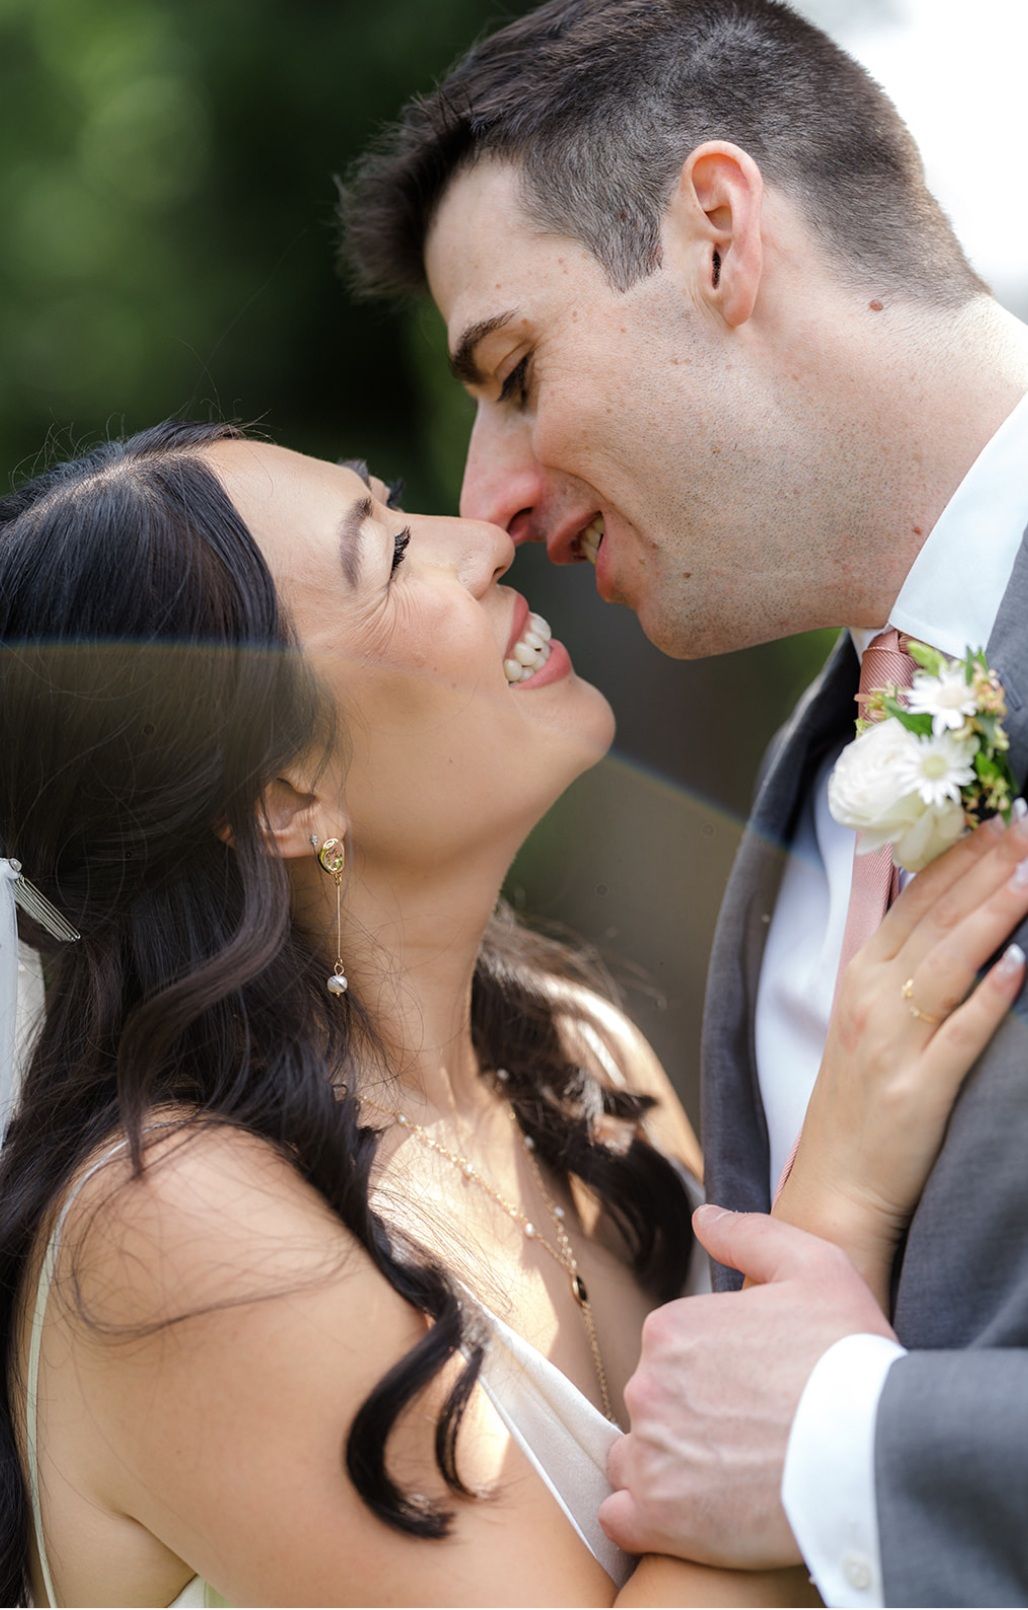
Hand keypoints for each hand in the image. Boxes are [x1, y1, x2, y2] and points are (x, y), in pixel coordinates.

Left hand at [600, 1207, 892, 1568]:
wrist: (876, 1450)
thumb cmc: (850, 1356)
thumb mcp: (814, 1266)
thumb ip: (750, 1235)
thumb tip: (703, 1218)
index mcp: (672, 1328)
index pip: (670, 1354)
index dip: (711, 1373)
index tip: (752, 1391)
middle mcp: (648, 1385)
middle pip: (653, 1406)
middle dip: (689, 1419)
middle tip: (750, 1436)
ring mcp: (650, 1453)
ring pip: (635, 1460)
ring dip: (667, 1469)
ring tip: (729, 1479)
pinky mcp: (659, 1518)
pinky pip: (623, 1518)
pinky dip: (647, 1519)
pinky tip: (692, 1517)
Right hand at [780, 810, 1027, 1299]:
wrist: (837, 1189)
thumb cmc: (856, 1105)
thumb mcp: (862, 1020)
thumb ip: (894, 962)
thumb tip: (929, 907)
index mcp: (857, 979)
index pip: (911, 901)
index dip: (956, 857)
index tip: (994, 819)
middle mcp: (870, 1001)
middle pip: (935, 920)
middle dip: (985, 869)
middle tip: (1025, 827)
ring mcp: (892, 1044)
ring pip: (950, 964)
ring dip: (995, 915)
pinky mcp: (919, 1090)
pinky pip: (961, 1035)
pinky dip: (992, 998)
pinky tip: (1021, 968)